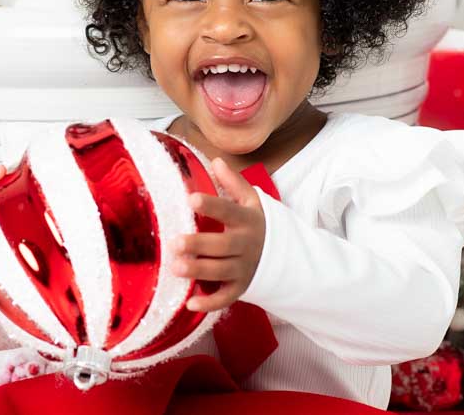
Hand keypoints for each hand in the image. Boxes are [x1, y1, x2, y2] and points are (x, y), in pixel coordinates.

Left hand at [172, 157, 265, 311]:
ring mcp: (244, 268)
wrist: (288, 257)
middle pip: (222, 246)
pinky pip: (226, 297)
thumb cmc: (259, 225)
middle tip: (174, 243)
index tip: (191, 198)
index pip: (229, 211)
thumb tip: (216, 160)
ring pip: (221, 271)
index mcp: (247, 221)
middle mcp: (246, 245)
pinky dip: (209, 303)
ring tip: (176, 267)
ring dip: (199, 270)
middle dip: (198, 245)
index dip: (211, 205)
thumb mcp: (253, 202)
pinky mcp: (241, 287)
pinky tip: (190, 303)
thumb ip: (234, 183)